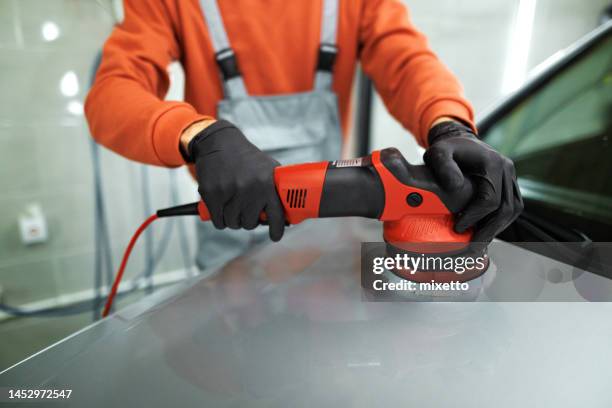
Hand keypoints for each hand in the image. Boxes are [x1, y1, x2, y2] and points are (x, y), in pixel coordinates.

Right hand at [184, 119, 284, 240]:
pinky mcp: (212, 194)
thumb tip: (290, 213)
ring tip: (234, 205)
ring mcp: (229, 192)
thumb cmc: (246, 159)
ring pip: (233, 223)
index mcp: (266, 183)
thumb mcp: (268, 168)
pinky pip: (218, 221)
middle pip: (250, 223)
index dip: (276, 229)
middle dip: (248, 220)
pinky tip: (222, 206)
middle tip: (246, 210)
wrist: (219, 143)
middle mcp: (249, 189)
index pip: (276, 215)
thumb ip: (276, 189)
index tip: (275, 237)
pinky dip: (219, 217)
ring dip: (233, 219)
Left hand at [424, 120, 522, 242]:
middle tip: (472, 246)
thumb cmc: (446, 148)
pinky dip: (500, 221)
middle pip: (507, 208)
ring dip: (497, 228)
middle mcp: (506, 169)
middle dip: (489, 230)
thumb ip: (444, 167)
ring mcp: (511, 176)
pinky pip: (512, 206)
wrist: (458, 140)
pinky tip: (485, 231)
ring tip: (479, 243)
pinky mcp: (509, 183)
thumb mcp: (438, 153)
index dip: (475, 217)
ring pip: (513, 210)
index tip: (458, 228)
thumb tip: (456, 187)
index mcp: (492, 163)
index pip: (490, 199)